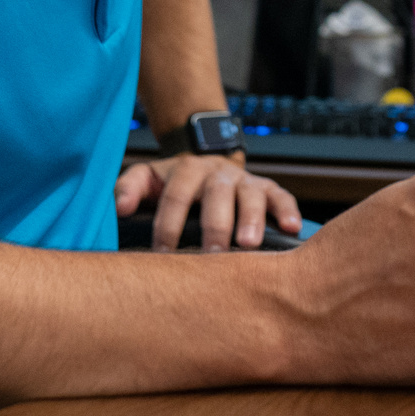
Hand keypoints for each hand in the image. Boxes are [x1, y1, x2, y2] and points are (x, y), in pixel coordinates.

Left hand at [114, 154, 301, 251]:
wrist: (206, 161)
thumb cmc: (174, 182)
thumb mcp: (148, 178)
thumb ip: (129, 187)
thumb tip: (121, 208)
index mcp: (185, 170)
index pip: (175, 197)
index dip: (168, 225)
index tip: (164, 254)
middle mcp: (217, 172)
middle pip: (216, 194)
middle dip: (215, 225)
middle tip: (213, 255)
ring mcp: (244, 179)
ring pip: (250, 195)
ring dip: (251, 219)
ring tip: (250, 245)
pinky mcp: (267, 187)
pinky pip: (281, 196)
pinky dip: (288, 211)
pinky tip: (293, 230)